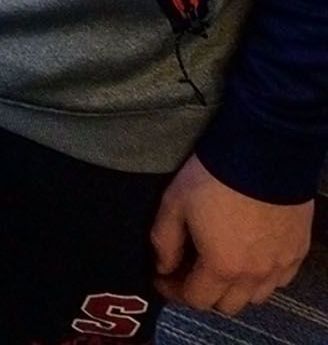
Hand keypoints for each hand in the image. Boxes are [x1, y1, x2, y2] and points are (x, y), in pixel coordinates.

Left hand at [151, 153, 312, 315]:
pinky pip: (279, 280)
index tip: (161, 278)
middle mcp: (255, 275)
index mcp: (222, 266)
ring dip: (234, 288)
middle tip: (188, 271)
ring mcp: (281, 265)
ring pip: (255, 296)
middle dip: (203, 293)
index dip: (173, 291)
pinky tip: (249, 256)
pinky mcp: (298, 251)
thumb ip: (165, 240)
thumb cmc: (213, 177)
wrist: (264, 155)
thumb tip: (163, 267)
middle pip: (227, 305)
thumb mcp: (175, 202)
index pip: (196, 299)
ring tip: (219, 264)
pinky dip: (261, 278)